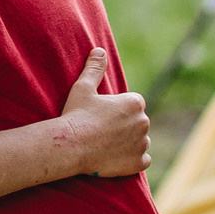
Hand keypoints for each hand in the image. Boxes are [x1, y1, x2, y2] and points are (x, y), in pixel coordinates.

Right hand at [59, 48, 149, 176]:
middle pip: (138, 123)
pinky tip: (119, 158)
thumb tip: (100, 50)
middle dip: (126, 126)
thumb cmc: (76, 115)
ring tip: (109, 145)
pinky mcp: (138, 163)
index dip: (119, 109)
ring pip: (141, 141)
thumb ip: (94, 68)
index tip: (105, 115)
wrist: (71, 146)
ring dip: (131, 143)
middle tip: (104, 131)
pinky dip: (134, 160)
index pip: (134, 104)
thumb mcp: (83, 88)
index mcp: (135, 102)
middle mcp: (144, 122)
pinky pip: (143, 161)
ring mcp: (142, 144)